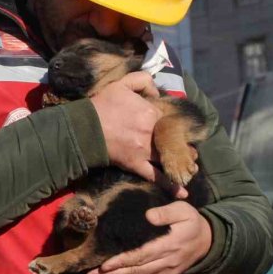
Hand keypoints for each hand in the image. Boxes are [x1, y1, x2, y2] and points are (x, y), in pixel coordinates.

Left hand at [86, 201, 212, 273]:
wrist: (207, 241)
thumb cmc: (190, 221)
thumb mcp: (183, 210)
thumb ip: (166, 212)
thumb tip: (148, 216)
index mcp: (169, 245)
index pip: (141, 256)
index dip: (122, 262)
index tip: (104, 265)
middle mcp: (166, 262)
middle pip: (135, 271)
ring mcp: (166, 272)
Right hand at [90, 72, 186, 197]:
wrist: (84, 127)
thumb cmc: (102, 105)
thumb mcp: (121, 84)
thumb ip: (143, 81)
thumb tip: (157, 92)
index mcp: (151, 113)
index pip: (170, 119)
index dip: (171, 123)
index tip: (173, 128)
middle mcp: (151, 132)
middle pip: (173, 140)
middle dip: (182, 145)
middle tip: (189, 150)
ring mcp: (144, 150)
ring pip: (167, 157)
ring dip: (180, 163)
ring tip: (189, 167)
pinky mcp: (135, 164)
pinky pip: (155, 176)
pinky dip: (169, 185)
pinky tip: (183, 193)